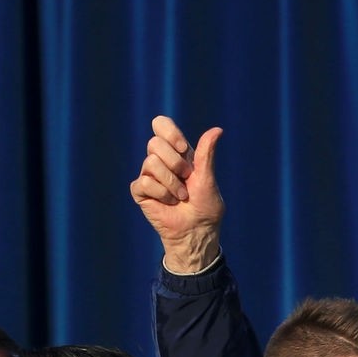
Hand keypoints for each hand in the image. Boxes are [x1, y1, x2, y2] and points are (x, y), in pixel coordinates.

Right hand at [129, 115, 223, 273]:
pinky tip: (168, 203)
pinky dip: (161, 194)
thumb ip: (206, 153)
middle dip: (175, 163)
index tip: (183, 149)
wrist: (197, 231)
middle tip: (186, 179)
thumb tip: (218, 129)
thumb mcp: (207, 178)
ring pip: (150, 163)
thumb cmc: (206, 207)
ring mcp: (148, 175)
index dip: (169, 133)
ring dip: (171, 183)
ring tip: (180, 196)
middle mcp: (160, 161)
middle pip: (154, 143)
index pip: (161, 125)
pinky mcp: (140, 191)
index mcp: (177, 153)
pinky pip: (144, 182)